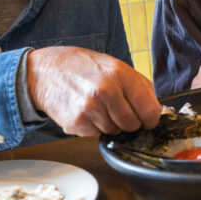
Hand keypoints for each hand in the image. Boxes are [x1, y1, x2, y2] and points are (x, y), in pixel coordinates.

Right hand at [26, 47, 160, 135]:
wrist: (44, 72)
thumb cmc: (82, 68)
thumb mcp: (114, 65)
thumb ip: (139, 86)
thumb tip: (156, 110)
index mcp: (120, 74)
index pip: (150, 110)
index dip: (150, 119)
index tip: (147, 119)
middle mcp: (106, 91)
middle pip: (133, 125)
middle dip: (129, 121)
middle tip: (116, 109)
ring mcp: (91, 108)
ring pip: (115, 131)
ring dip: (109, 123)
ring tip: (96, 105)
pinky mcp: (77, 123)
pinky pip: (96, 134)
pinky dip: (93, 126)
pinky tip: (84, 111)